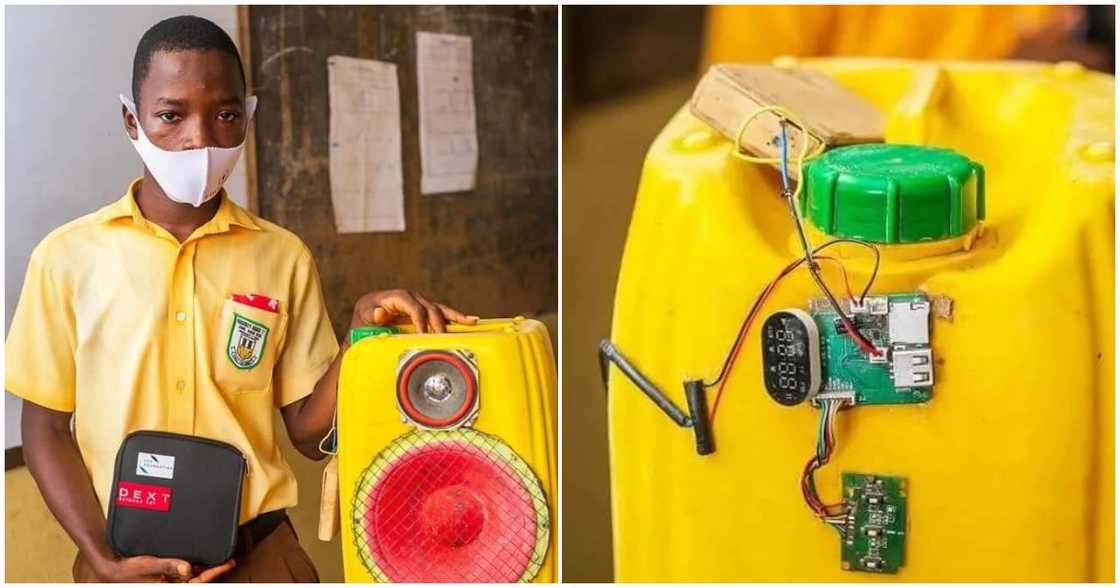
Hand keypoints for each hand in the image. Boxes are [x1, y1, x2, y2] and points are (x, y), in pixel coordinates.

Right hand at [91, 554, 234, 582]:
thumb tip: (188, 567)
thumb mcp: (147, 565)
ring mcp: (168, 582)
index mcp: (167, 587)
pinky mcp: (165, 578)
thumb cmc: (126, 569)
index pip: (197, 582)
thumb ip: (167, 565)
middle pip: (197, 580)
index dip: (214, 573)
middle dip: (213, 571)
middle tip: (229, 560)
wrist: (111, 570)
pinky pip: (183, 574)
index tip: (227, 563)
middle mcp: (170, 585)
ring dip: (205, 569)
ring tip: (219, 559)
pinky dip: (193, 567)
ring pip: (192, 577)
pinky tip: (200, 560)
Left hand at [351, 289, 476, 332]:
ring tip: (470, 321)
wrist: (364, 324)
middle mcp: (409, 298)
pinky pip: (440, 314)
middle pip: (429, 308)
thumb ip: (372, 315)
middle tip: (443, 339)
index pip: (413, 306)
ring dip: (455, 316)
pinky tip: (470, 321)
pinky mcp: (423, 312)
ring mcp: (418, 304)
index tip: (425, 334)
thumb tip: (380, 311)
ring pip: (439, 309)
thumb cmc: (363, 322)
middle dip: (438, 323)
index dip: (420, 319)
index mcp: (395, 297)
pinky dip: (454, 318)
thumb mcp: (363, 318)